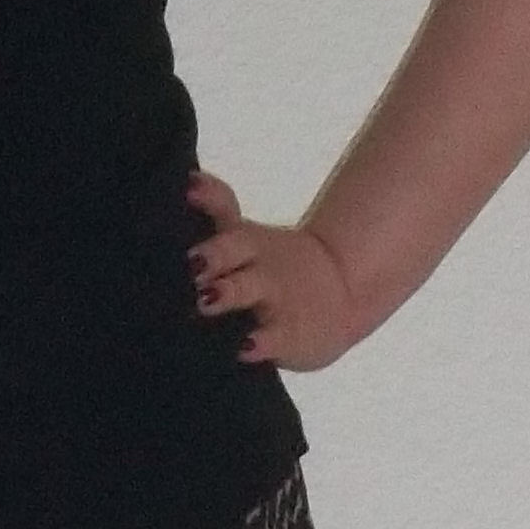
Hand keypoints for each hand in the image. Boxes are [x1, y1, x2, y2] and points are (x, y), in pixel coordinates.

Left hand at [185, 169, 366, 373]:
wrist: (340, 290)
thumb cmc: (271, 265)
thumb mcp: (246, 235)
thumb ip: (218, 206)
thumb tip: (189, 180)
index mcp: (247, 246)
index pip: (230, 237)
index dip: (212, 246)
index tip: (190, 256)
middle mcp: (261, 272)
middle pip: (237, 263)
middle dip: (216, 266)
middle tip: (194, 277)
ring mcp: (276, 305)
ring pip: (253, 298)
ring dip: (231, 295)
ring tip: (208, 301)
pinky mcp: (289, 338)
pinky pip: (274, 342)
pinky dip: (260, 346)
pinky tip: (244, 348)